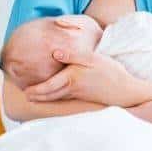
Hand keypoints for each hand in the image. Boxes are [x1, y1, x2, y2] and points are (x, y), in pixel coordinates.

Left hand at [23, 48, 142, 106]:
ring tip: (35, 98)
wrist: (125, 91)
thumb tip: (54, 52)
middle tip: (26, 96)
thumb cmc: (110, 72)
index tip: (25, 91)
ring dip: (45, 98)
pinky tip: (56, 95)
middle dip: (37, 96)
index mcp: (71, 78)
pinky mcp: (85, 97)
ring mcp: (79, 95)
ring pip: (58, 97)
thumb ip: (72, 54)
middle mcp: (73, 89)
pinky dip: (56, 98)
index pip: (49, 86)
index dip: (36, 89)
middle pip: (50, 95)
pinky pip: (66, 98)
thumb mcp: (92, 58)